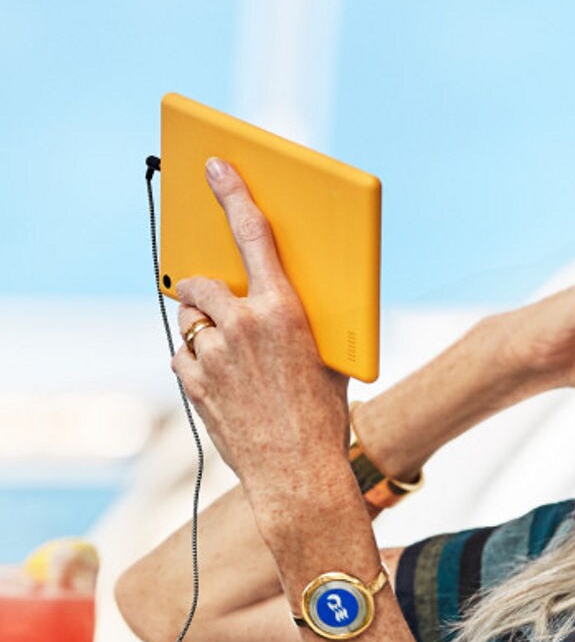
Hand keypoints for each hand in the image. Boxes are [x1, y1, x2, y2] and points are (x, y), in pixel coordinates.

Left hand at [169, 158, 351, 506]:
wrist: (299, 475)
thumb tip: (277, 294)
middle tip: (215, 299)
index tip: (214, 165)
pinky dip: (195, 363)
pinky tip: (220, 383)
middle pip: (203, 281)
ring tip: (225, 354)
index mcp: (285, 310)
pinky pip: (182, 356)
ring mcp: (212, 354)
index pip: (252, 234)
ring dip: (201, 327)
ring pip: (188, 319)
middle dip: (204, 288)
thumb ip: (297, 318)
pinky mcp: (194, 382)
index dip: (232, 193)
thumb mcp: (326, 357)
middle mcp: (243, 324)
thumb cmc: (324, 417)